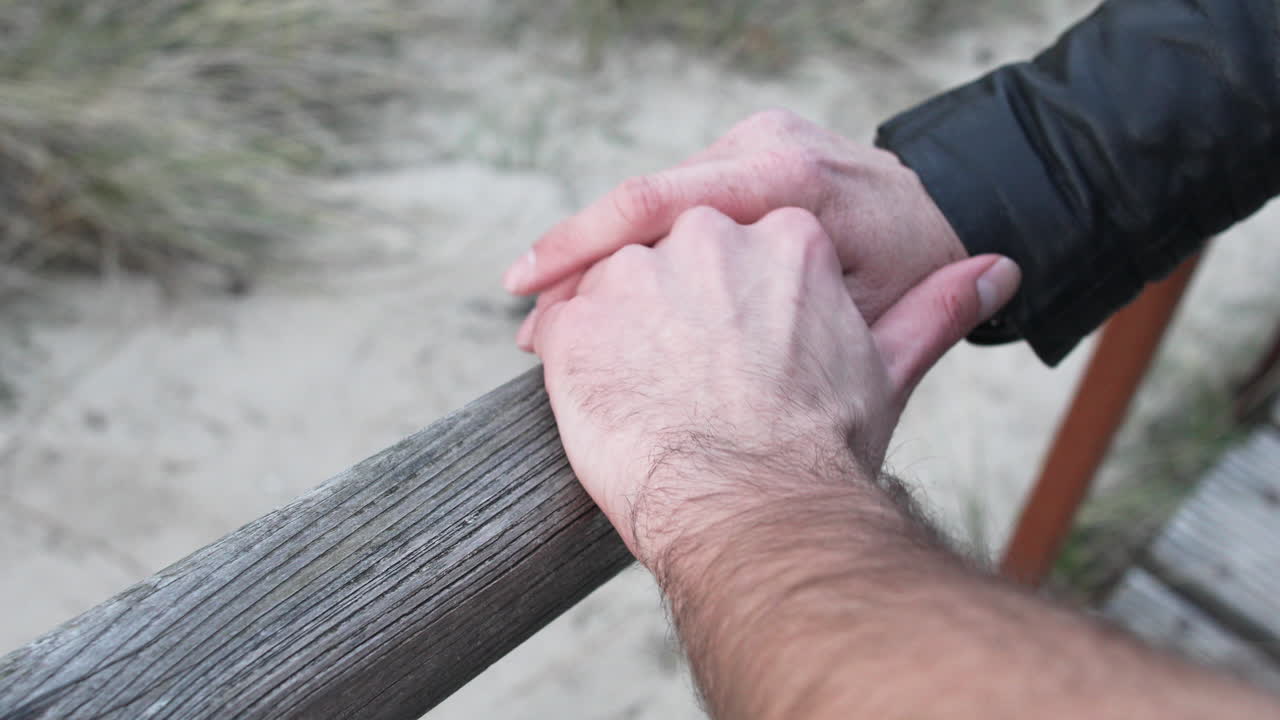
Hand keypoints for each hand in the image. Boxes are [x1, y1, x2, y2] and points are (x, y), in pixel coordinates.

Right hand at [506, 109, 966, 350]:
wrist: (945, 209)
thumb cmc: (910, 269)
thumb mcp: (869, 308)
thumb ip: (795, 319)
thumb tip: (775, 325)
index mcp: (785, 178)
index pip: (657, 202)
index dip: (582, 246)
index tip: (527, 289)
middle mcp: (761, 145)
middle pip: (642, 204)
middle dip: (579, 265)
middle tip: (532, 334)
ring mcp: (751, 143)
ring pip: (652, 207)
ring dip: (604, 263)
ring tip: (554, 327)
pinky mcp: (744, 156)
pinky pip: (675, 204)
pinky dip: (637, 251)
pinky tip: (601, 296)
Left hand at [530, 206, 1017, 565]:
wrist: (756, 512)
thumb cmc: (822, 450)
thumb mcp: (885, 369)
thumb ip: (933, 309)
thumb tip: (998, 269)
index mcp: (786, 235)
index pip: (741, 252)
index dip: (733, 314)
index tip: (733, 363)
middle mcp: (709, 236)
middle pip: (674, 260)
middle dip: (675, 319)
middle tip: (690, 388)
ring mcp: (638, 273)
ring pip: (612, 287)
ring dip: (621, 338)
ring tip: (647, 402)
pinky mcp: (578, 320)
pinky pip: (556, 325)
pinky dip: (571, 361)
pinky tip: (605, 403)